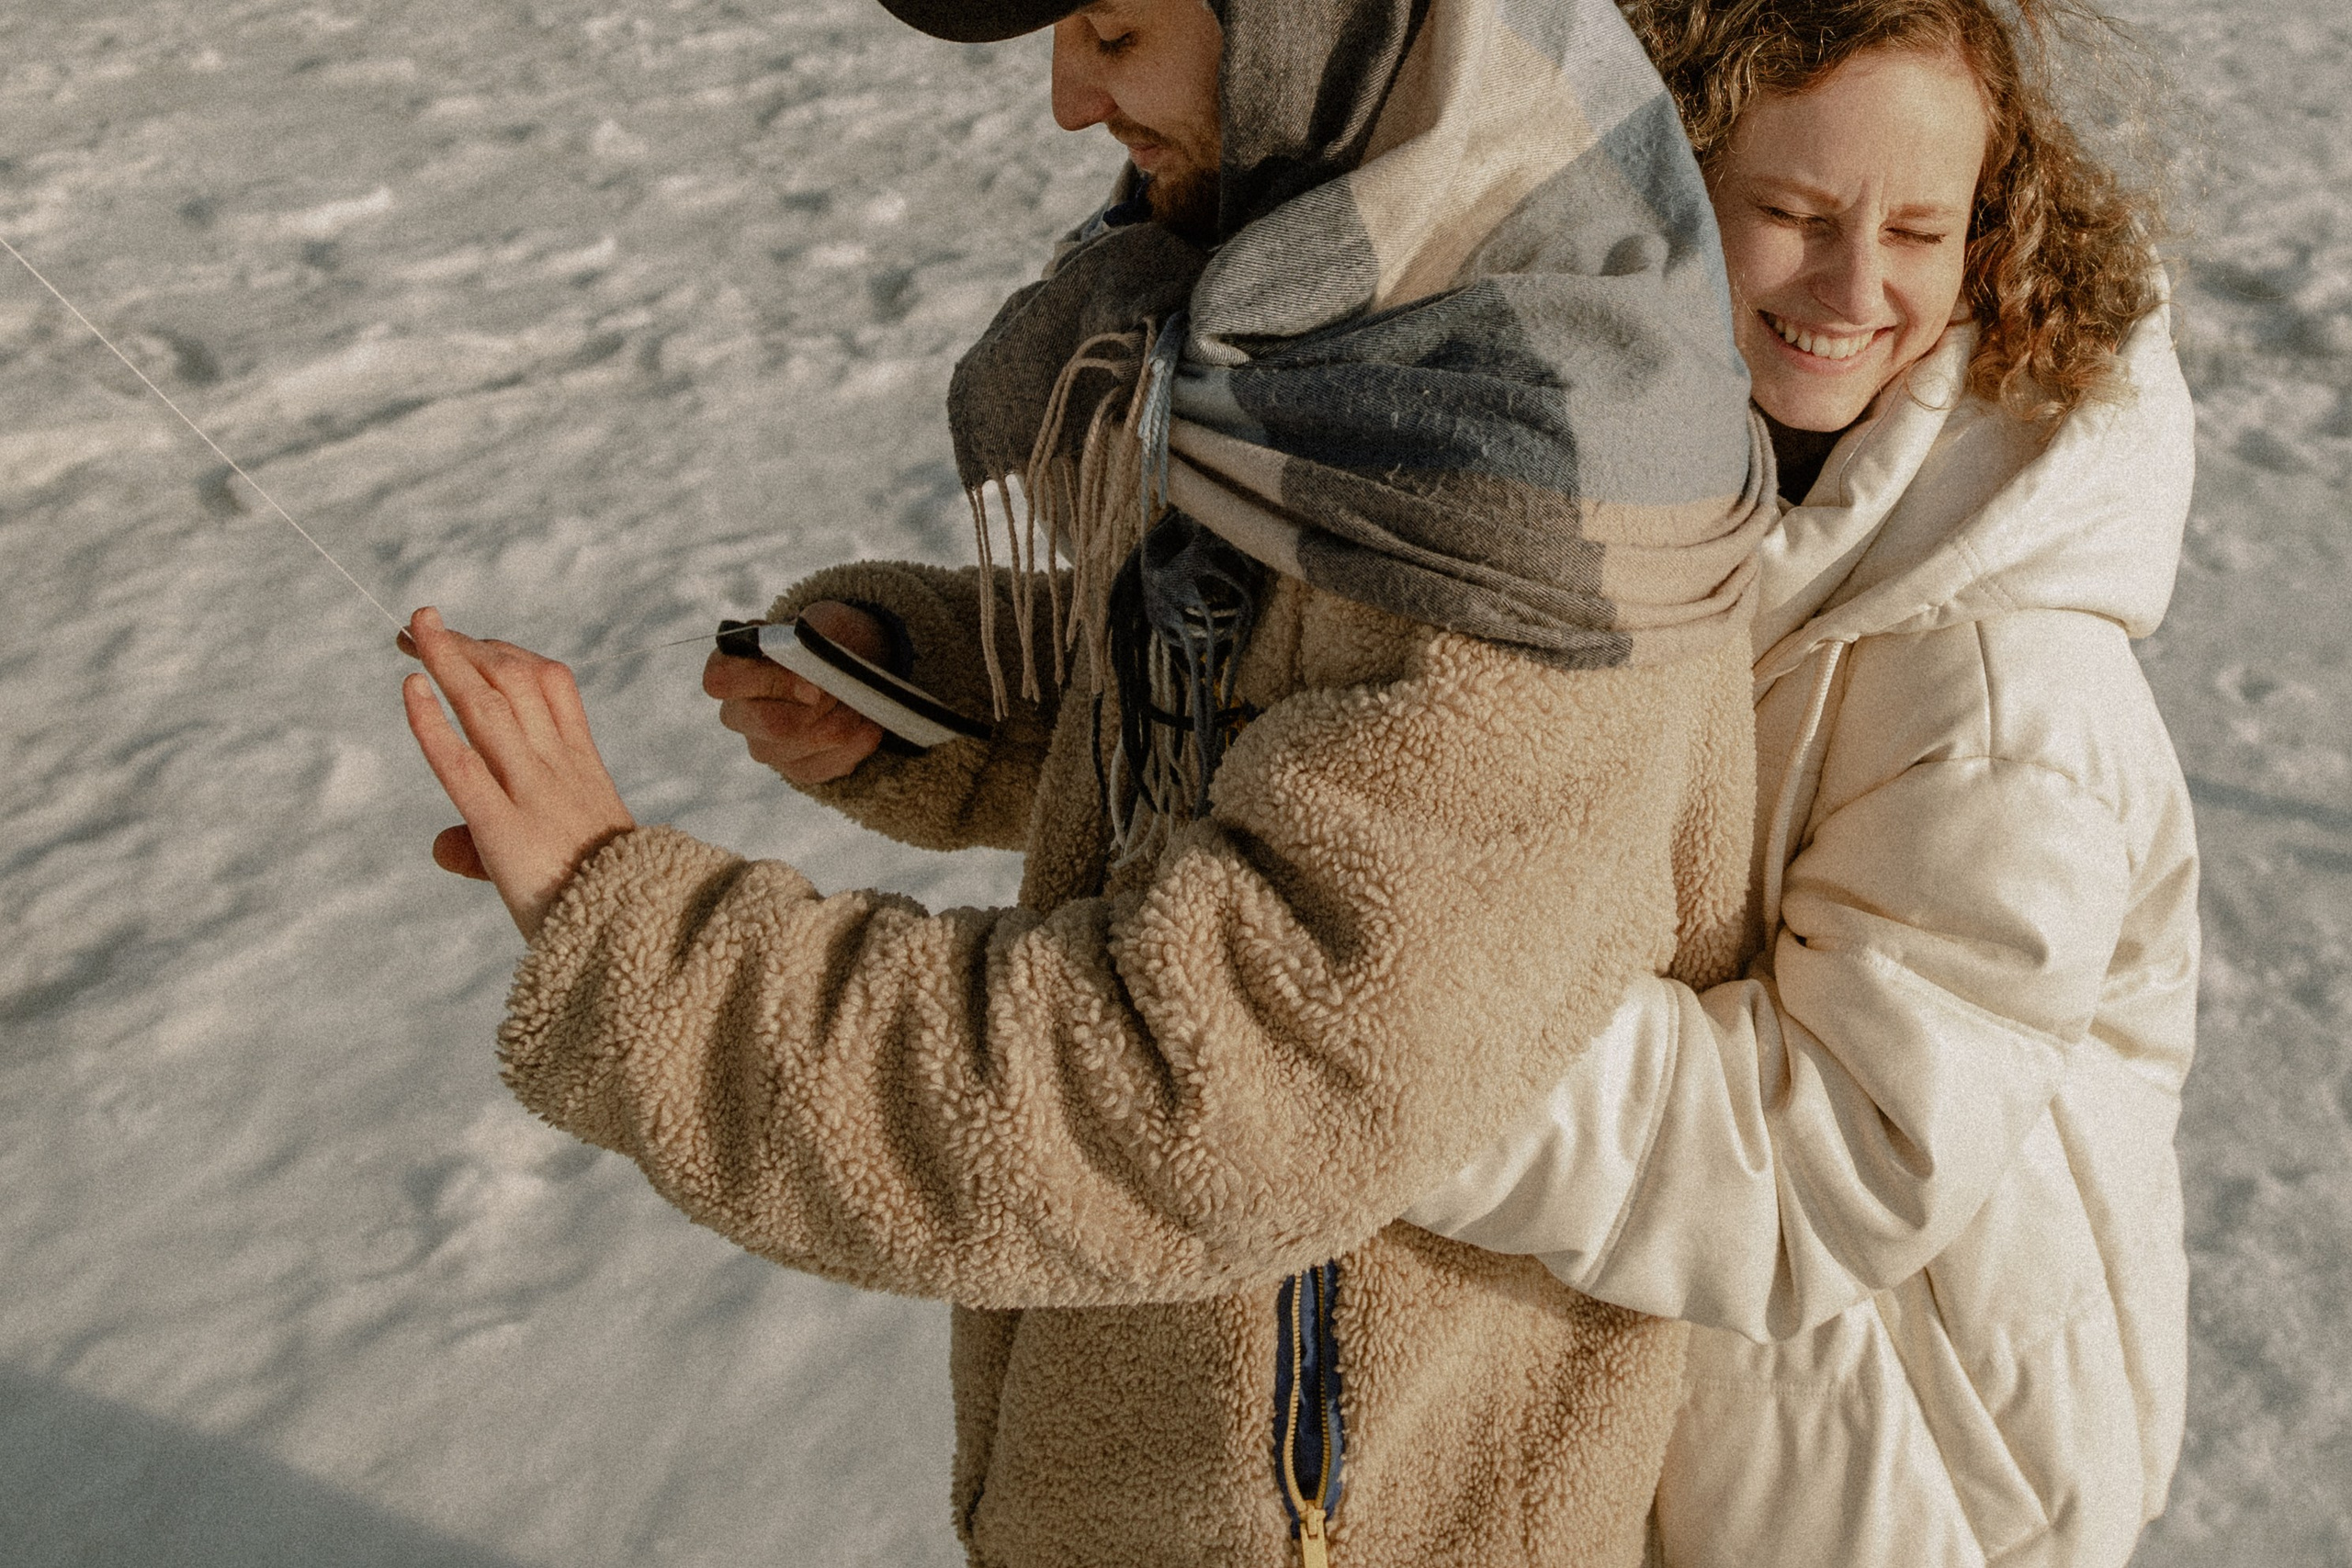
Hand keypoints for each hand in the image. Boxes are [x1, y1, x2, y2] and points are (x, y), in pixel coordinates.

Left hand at [399, 607, 636, 940]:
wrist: (640, 932)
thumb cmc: (605, 899)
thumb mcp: (568, 855)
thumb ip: (499, 842)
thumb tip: (442, 846)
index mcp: (583, 767)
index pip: (549, 684)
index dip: (504, 653)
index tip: (469, 642)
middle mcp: (559, 769)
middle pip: (513, 681)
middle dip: (465, 647)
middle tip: (420, 627)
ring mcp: (532, 795)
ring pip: (488, 707)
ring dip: (447, 659)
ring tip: (413, 630)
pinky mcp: (503, 830)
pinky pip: (462, 765)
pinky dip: (431, 722)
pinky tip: (409, 687)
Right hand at [702, 599, 888, 784]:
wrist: (850, 666)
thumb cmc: (826, 639)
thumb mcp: (819, 623)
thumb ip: (807, 639)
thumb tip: (807, 665)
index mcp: (728, 670)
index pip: (722, 680)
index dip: (770, 680)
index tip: (811, 679)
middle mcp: (737, 715)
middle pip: (772, 724)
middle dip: (821, 703)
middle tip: (841, 687)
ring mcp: (765, 748)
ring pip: (812, 741)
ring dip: (847, 716)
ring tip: (856, 697)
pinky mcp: (797, 771)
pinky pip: (835, 763)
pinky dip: (861, 738)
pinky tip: (866, 721)